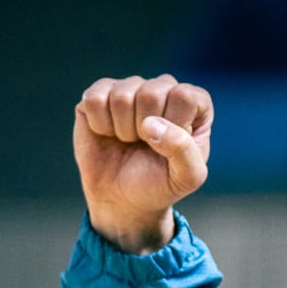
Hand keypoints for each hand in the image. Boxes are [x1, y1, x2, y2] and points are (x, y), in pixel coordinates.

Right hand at [73, 74, 212, 253]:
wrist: (123, 199)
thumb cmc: (159, 184)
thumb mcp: (187, 178)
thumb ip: (184, 151)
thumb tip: (151, 124)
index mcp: (192, 104)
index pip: (185, 96)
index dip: (175, 125)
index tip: (169, 147)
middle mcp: (162, 89)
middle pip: (151, 93)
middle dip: (146, 131)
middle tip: (145, 147)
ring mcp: (129, 88)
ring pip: (122, 96)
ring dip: (123, 130)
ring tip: (129, 142)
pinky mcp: (99, 93)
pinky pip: (94, 100)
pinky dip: (100, 125)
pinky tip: (108, 134)